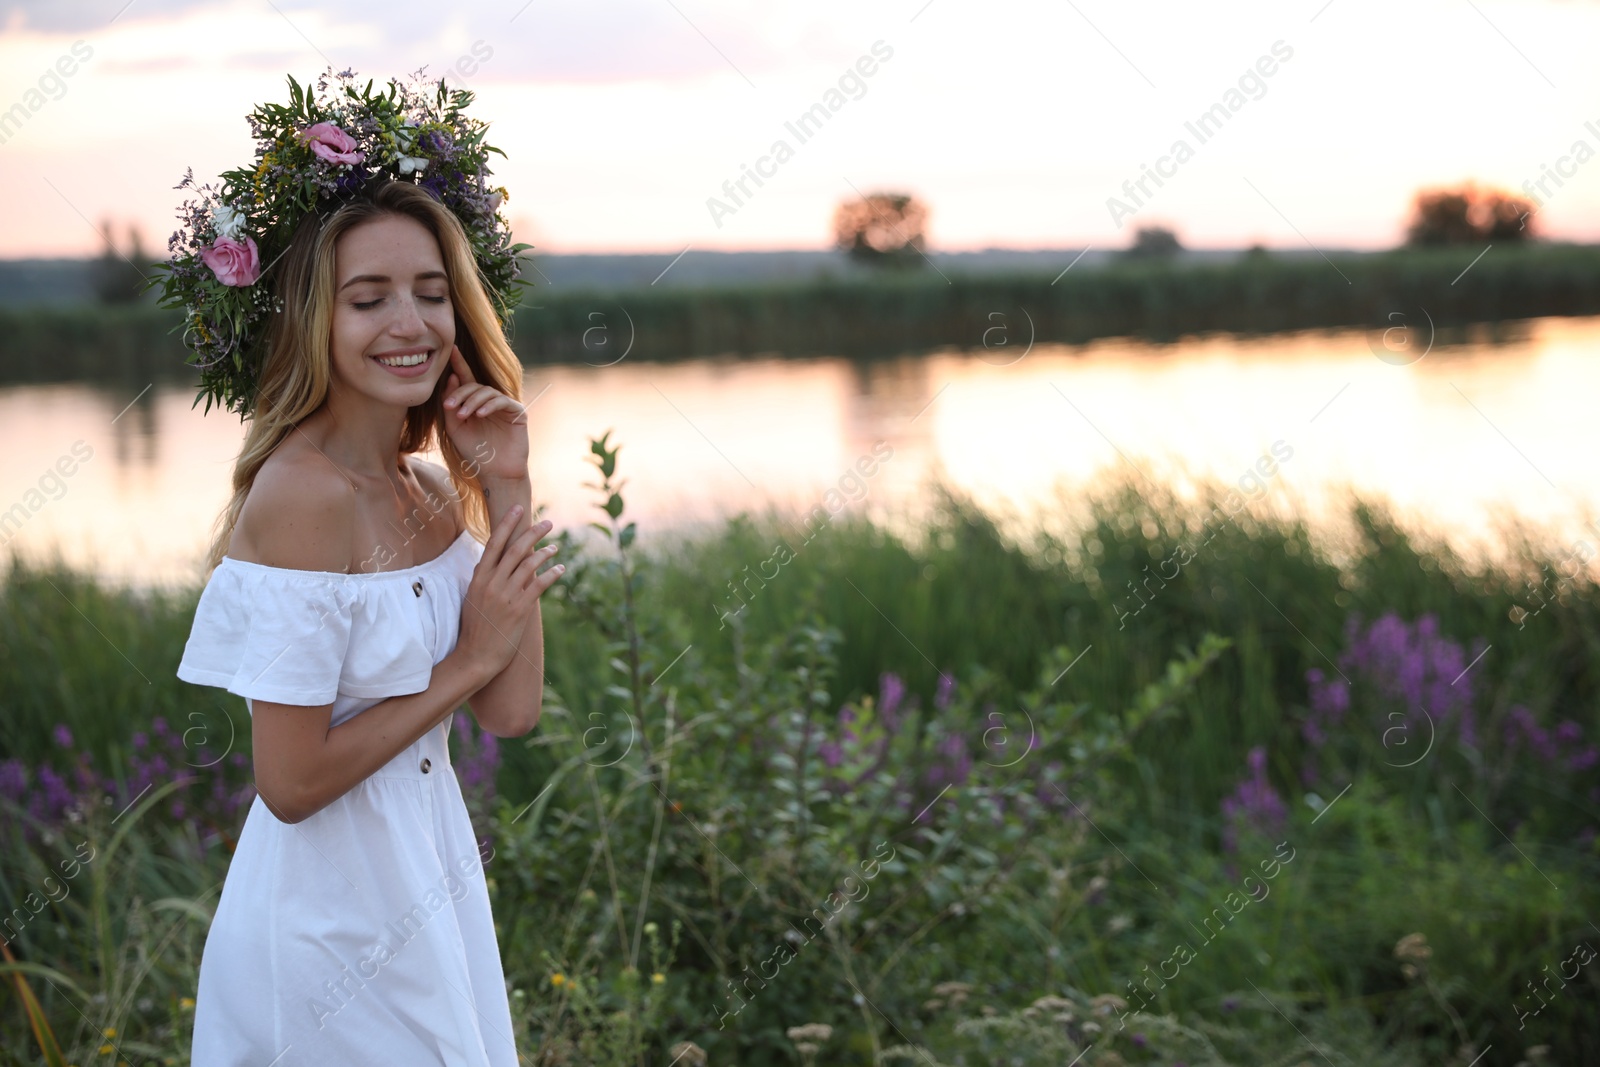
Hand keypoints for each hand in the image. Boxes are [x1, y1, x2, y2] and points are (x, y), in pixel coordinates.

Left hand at [441, 344, 529, 481]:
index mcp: (475, 404)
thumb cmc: (475, 453)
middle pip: (474, 385)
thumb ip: (451, 405)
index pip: (467, 380)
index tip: (452, 350)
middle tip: (449, 406)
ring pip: (487, 392)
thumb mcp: (455, 428)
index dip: (460, 364)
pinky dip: (489, 406)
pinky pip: (502, 401)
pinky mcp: (517, 412)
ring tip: (462, 415)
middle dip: (460, 393)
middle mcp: (490, 402)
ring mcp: (505, 406)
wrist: (496, 473)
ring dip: (472, 401)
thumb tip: (452, 378)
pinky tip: (479, 415)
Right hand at [457, 504, 560, 680]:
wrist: (475, 655)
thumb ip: (486, 579)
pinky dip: (552, 574)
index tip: (518, 509)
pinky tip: (561, 568)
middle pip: (515, 550)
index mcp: (478, 578)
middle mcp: (491, 583)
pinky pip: (538, 585)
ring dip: (545, 553)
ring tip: (555, 546)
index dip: (507, 524)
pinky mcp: (519, 610)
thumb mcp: (474, 598)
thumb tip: (499, 564)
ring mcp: (505, 596)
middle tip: (548, 523)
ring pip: (528, 565)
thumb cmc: (475, 628)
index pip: (494, 544)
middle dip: (533, 533)